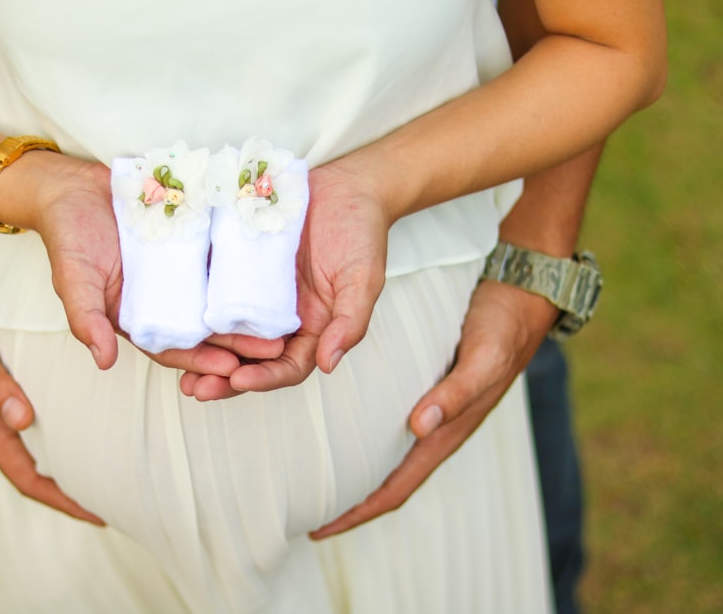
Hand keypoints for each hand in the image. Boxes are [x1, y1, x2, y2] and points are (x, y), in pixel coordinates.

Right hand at [0, 212, 103, 523]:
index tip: (98, 513)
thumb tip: (20, 423)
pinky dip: (61, 426)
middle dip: (69, 488)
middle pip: (33, 468)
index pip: (25, 476)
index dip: (60, 499)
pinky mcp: (4, 379)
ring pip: (36, 444)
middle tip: (116, 495)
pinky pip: (34, 415)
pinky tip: (86, 418)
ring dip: (67, 459)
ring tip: (109, 465)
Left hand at [182, 161, 391, 398]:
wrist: (345, 186)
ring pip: (223, 331)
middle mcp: (278, 318)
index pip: (285, 366)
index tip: (239, 380)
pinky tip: (169, 312)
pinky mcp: (235, 266)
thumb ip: (350, 322)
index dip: (263, 378)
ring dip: (200, 350)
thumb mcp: (363, 277)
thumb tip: (330, 363)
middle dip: (220, 377)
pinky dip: (191, 305)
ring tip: (173, 361)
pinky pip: (211, 290)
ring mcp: (253, 293)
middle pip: (247, 359)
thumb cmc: (361, 231)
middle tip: (194, 387)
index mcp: (311, 328)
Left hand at [310, 279, 557, 538]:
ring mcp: (431, 410)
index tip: (321, 528)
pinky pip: (386, 422)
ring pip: (384, 453)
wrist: (523, 298)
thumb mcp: (483, 359)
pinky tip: (337, 424)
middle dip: (347, 501)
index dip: (359, 513)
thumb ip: (455, 393)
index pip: (396, 488)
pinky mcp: (425, 387)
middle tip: (303, 511)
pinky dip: (359, 433)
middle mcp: (435, 428)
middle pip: (385, 480)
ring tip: (310, 475)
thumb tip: (419, 427)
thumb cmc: (503, 328)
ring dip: (350, 470)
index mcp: (447, 433)